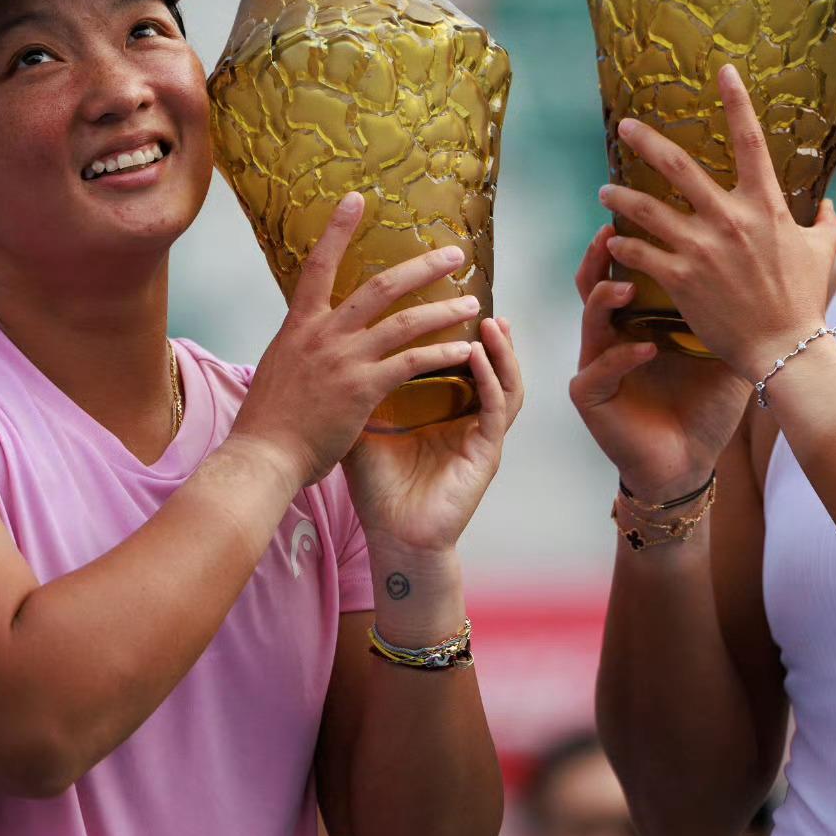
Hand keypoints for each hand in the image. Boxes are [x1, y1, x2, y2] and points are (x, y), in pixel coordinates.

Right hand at [233, 193, 481, 489]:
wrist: (263, 455)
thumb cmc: (269, 421)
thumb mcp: (281, 367)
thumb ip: (304, 346)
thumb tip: (313, 334)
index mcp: (300, 325)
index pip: (318, 265)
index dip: (337, 230)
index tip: (357, 199)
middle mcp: (324, 334)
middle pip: (379, 287)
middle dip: (421, 267)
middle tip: (453, 253)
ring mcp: (345, 359)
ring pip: (405, 322)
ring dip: (443, 310)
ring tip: (472, 303)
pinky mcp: (364, 387)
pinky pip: (413, 362)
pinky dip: (442, 354)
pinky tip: (465, 351)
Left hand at [343, 316, 523, 554]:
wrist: (391, 538)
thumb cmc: (378, 490)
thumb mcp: (363, 428)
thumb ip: (360, 391)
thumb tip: (330, 351)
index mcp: (444, 413)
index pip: (460, 363)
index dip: (461, 332)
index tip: (449, 296)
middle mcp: (467, 420)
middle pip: (490, 366)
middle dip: (490, 332)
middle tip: (479, 297)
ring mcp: (481, 436)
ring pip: (505, 382)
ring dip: (501, 351)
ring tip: (492, 321)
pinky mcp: (487, 453)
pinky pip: (496, 409)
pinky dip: (489, 380)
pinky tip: (478, 356)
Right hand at [569, 225, 753, 500]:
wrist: (688, 462)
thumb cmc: (705, 404)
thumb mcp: (726, 349)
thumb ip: (738, 308)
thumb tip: (779, 264)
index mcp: (640, 320)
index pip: (629, 271)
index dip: (632, 241)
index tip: (645, 208)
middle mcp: (613, 335)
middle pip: (595, 283)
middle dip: (601, 256)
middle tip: (612, 231)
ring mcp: (597, 364)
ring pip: (589, 320)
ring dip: (606, 300)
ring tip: (626, 289)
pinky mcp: (591, 396)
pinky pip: (600, 369)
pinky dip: (622, 357)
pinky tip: (646, 350)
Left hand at [596, 65, 835, 383]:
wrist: (786, 349)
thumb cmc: (805, 300)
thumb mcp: (822, 253)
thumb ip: (826, 223)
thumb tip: (831, 204)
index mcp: (765, 206)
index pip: (750, 140)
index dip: (736, 101)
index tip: (723, 70)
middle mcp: (729, 219)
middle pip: (679, 166)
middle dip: (647, 141)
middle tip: (624, 126)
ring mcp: (702, 248)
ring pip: (647, 209)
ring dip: (620, 197)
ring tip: (605, 191)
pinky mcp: (681, 279)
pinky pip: (640, 253)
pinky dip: (623, 245)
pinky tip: (611, 242)